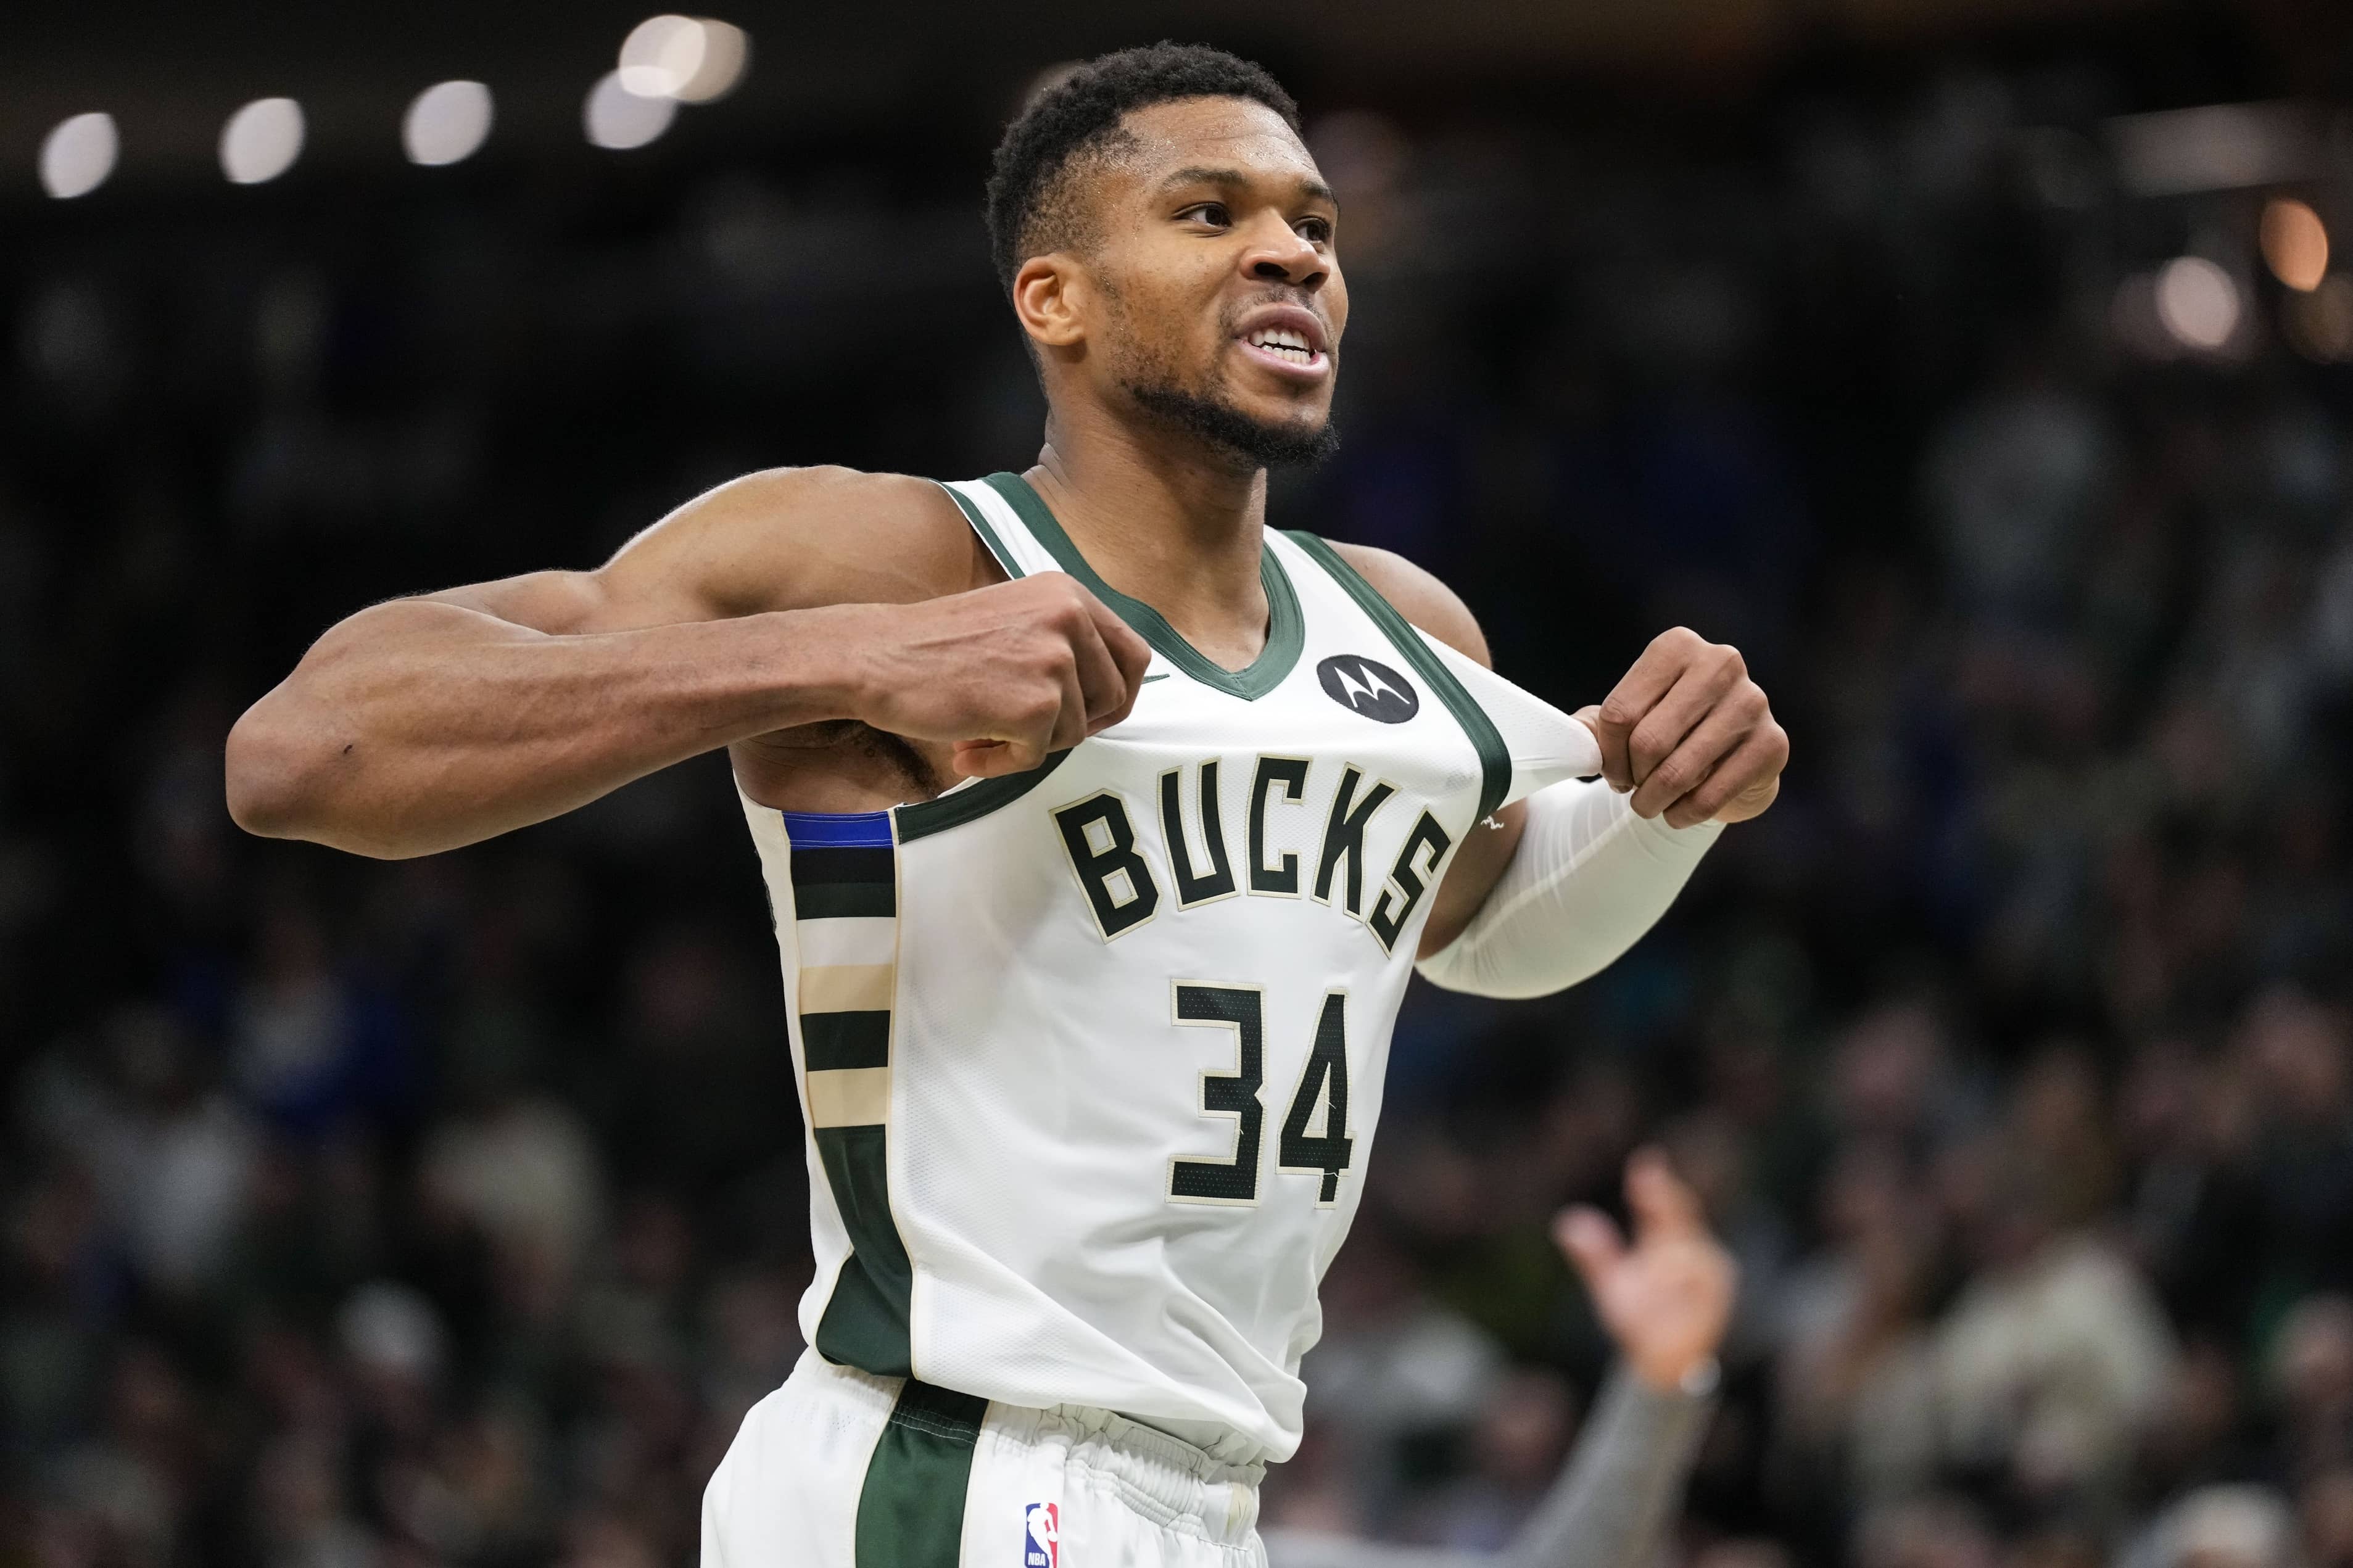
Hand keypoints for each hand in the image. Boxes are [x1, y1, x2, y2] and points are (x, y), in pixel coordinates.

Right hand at [839, 573, 1152, 777]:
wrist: (876, 657)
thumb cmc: (935, 645)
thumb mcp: (1015, 617)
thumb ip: (1062, 641)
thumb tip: (1109, 694)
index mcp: (1069, 594)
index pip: (1134, 655)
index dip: (1119, 694)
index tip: (1093, 715)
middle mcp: (1070, 618)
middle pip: (1114, 698)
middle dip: (1079, 725)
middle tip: (1033, 733)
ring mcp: (1056, 661)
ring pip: (1076, 731)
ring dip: (1031, 744)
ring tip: (981, 731)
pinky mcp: (1036, 706)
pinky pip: (1039, 756)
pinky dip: (1004, 763)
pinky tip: (967, 749)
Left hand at [1555, 1147, 1737, 1392]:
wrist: (1664, 1361)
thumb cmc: (1640, 1319)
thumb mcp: (1611, 1287)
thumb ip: (1594, 1256)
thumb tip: (1567, 1222)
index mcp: (1664, 1241)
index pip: (1661, 1206)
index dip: (1655, 1183)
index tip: (1646, 1161)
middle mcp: (1689, 1248)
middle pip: (1680, 1216)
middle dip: (1665, 1199)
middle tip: (1646, 1181)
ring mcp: (1709, 1268)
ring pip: (1687, 1251)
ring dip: (1666, 1262)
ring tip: (1652, 1280)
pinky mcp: (1719, 1289)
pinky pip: (1699, 1278)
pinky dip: (1682, 1283)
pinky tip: (1671, 1288)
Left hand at [1578, 628, 1786, 826]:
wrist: (1732, 756)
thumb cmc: (1670, 730)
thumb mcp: (1628, 718)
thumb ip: (1592, 727)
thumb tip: (1570, 747)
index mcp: (1676, 646)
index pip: (1619, 713)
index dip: (1607, 755)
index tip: (1613, 772)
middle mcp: (1720, 663)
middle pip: (1647, 741)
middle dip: (1632, 779)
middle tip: (1634, 791)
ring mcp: (1753, 701)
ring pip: (1677, 771)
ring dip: (1654, 801)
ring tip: (1650, 806)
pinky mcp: (1773, 743)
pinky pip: (1711, 795)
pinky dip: (1684, 814)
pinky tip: (1679, 813)